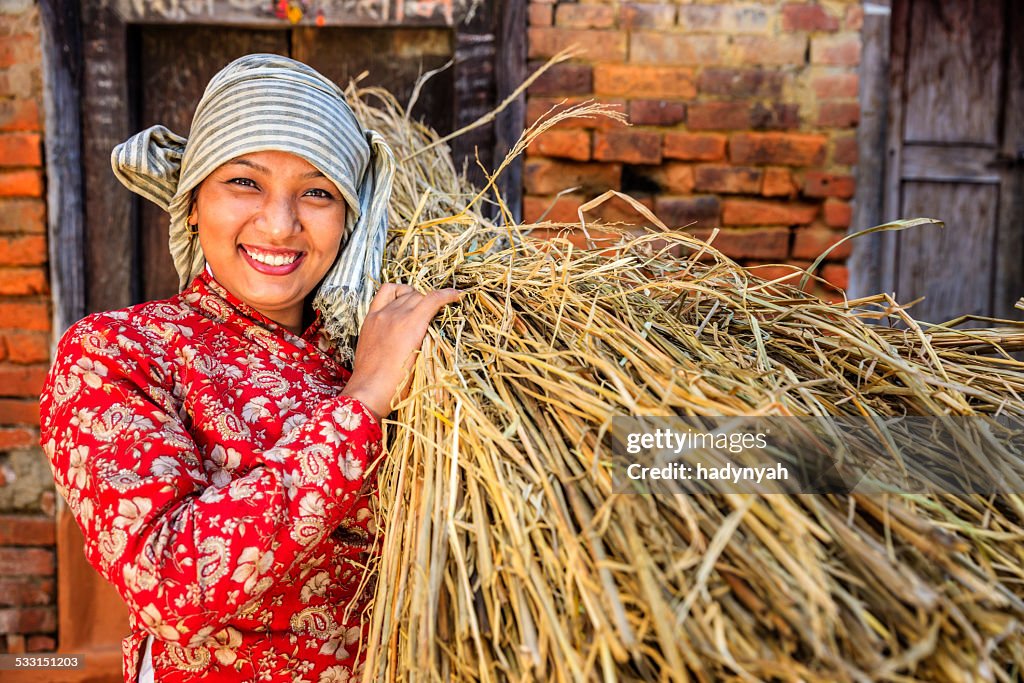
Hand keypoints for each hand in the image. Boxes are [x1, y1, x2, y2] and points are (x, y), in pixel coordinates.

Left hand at [341, 283, 461, 419]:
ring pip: (404, 293)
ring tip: (418, 306)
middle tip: (437, 312)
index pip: (433, 299)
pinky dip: (396, 291)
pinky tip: (400, 299)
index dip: (449, 295)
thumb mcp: (422, 359)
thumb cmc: (398, 383)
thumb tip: (434, 323)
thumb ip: (428, 336)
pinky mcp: (370, 318)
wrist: (370, 391)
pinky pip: (384, 293)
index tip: (457, 295)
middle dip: (432, 301)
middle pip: (420, 296)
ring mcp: (381, 314)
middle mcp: (396, 315)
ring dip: (415, 296)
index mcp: (411, 326)